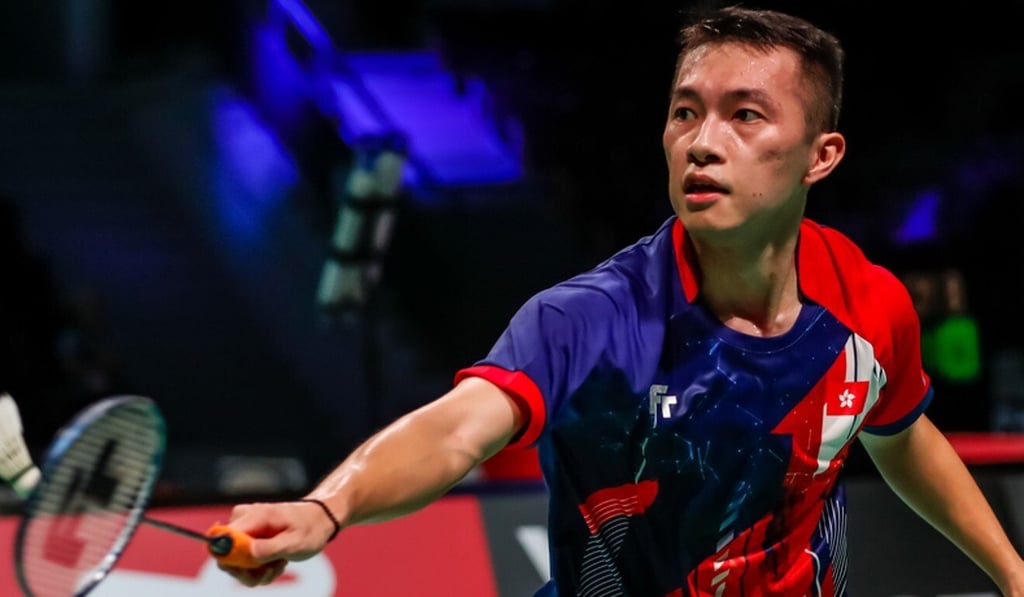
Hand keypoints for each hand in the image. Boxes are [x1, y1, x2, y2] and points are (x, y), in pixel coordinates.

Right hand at [216, 501, 338, 586]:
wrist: (320, 520)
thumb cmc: (310, 528)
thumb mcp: (295, 543)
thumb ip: (271, 548)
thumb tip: (249, 552)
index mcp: (252, 517)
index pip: (221, 539)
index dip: (231, 561)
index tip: (253, 569)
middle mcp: (242, 520)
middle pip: (226, 557)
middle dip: (249, 572)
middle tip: (273, 569)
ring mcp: (243, 529)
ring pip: (236, 564)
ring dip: (259, 571)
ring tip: (280, 563)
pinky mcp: (247, 538)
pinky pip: (244, 562)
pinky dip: (261, 568)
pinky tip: (278, 561)